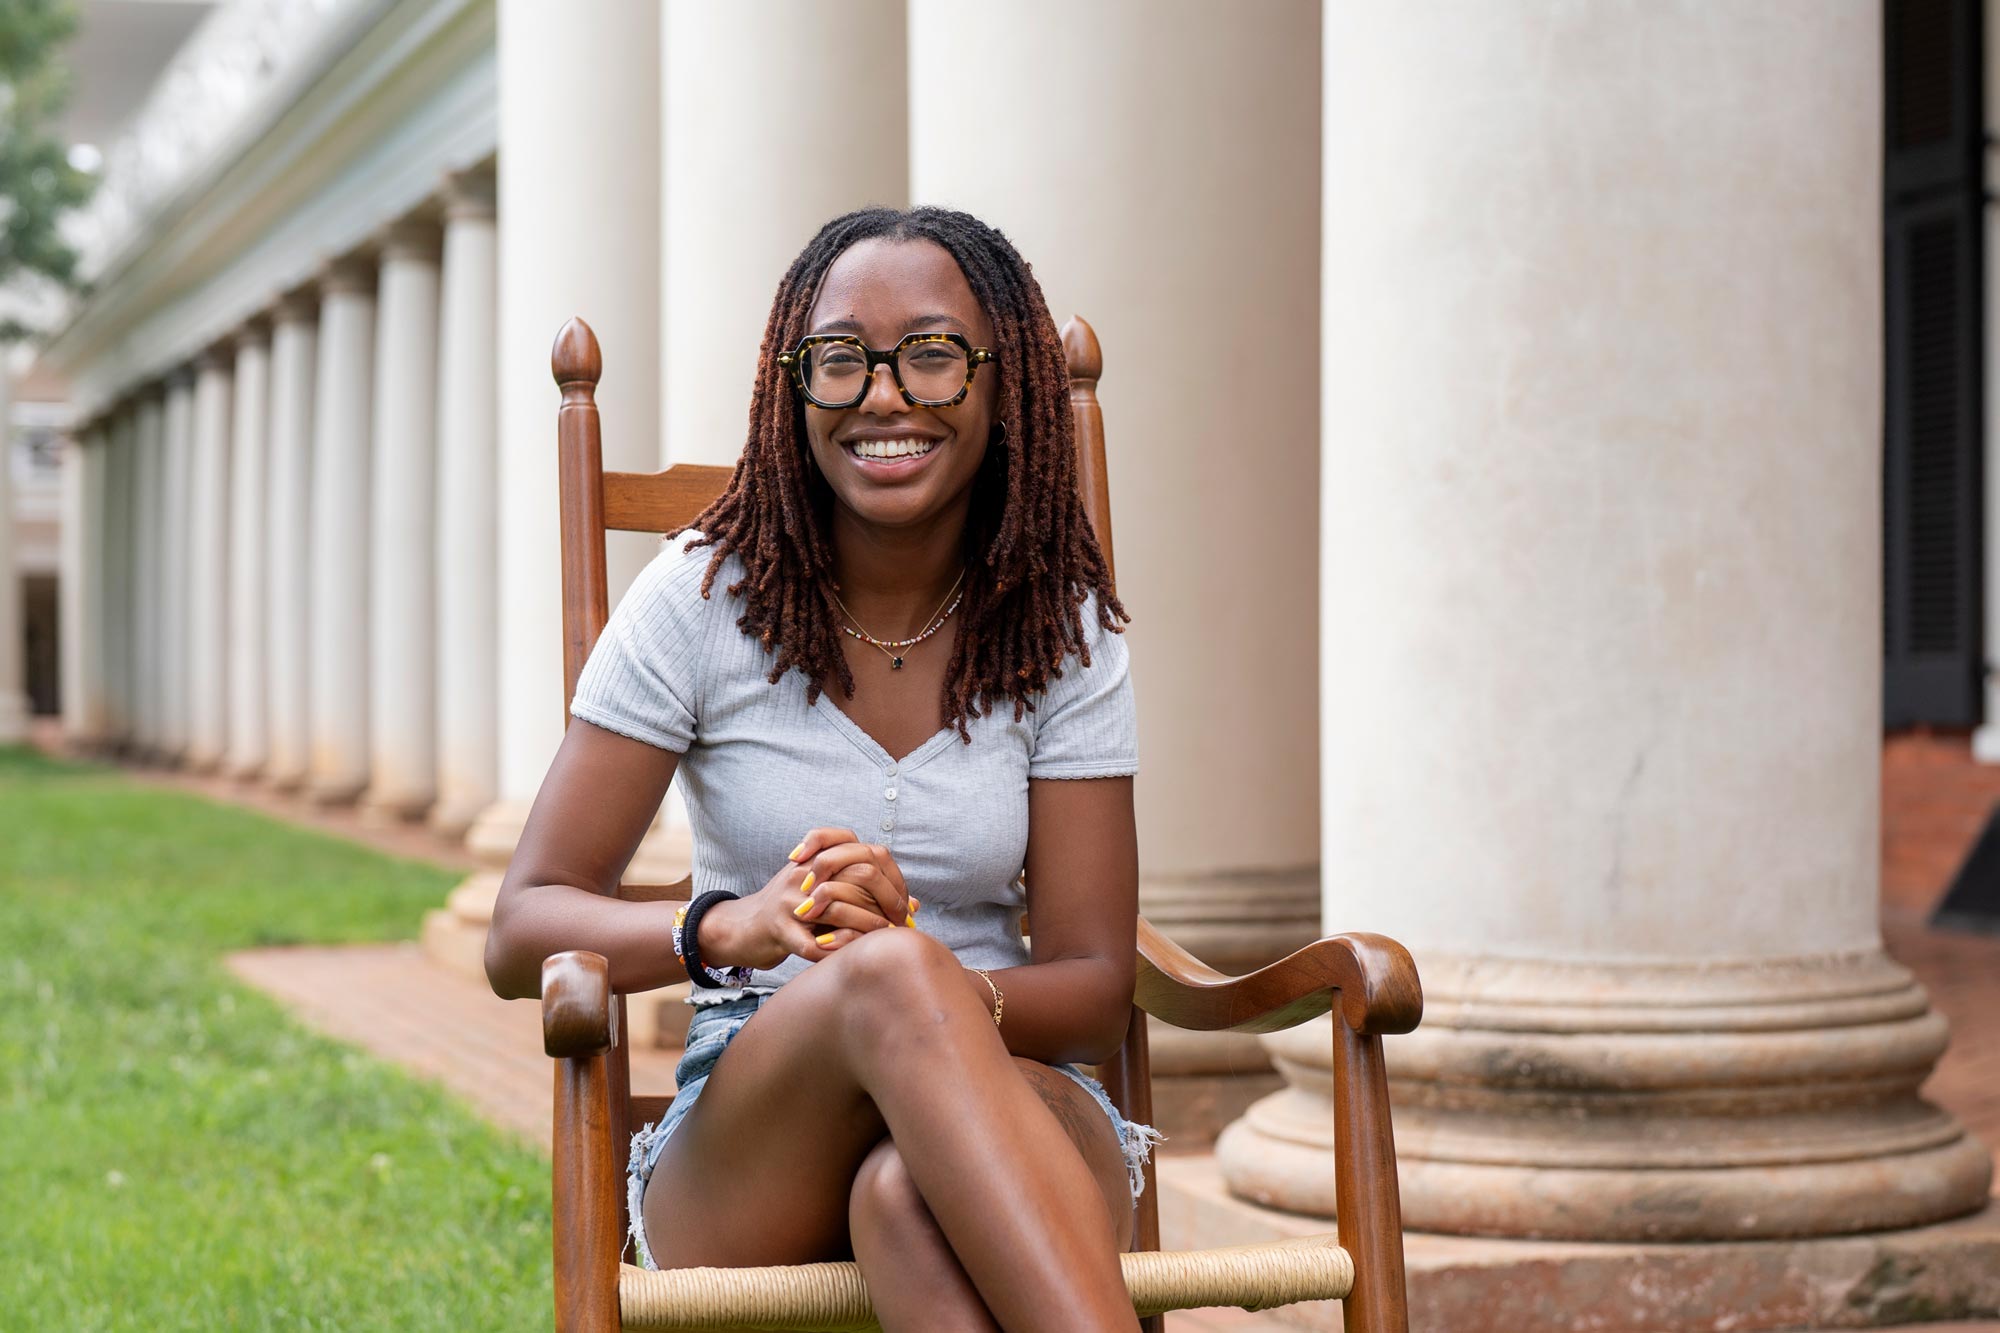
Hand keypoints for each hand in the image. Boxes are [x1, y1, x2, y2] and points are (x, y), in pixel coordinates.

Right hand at [696, 828, 918, 969]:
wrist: (741, 928)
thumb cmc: (792, 911)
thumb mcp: (825, 892)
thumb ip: (867, 894)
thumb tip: (915, 905)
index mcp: (815, 860)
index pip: (862, 853)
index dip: (888, 878)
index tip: (903, 904)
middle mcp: (802, 874)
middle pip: (856, 877)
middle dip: (884, 902)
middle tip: (900, 923)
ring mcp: (788, 900)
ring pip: (837, 909)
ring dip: (865, 927)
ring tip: (881, 940)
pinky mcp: (777, 929)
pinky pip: (813, 945)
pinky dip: (836, 953)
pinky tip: (852, 959)